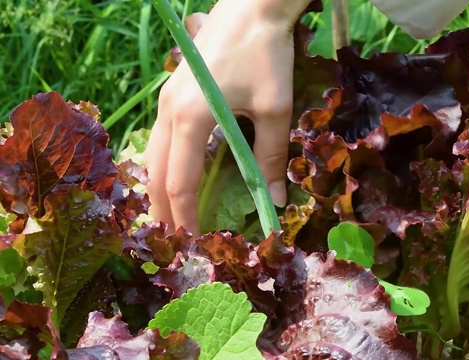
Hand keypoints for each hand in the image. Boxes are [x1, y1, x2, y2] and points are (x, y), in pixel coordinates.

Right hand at [144, 0, 307, 234]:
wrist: (253, 5)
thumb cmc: (265, 54)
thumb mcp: (274, 109)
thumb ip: (270, 157)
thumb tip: (274, 200)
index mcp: (189, 119)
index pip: (179, 183)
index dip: (186, 217)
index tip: (195, 243)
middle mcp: (168, 111)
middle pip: (155, 172)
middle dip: (162, 209)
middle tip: (174, 239)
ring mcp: (166, 97)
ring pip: (153, 153)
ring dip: (159, 186)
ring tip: (170, 214)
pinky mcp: (174, 90)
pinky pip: (160, 136)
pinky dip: (164, 162)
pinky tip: (177, 173)